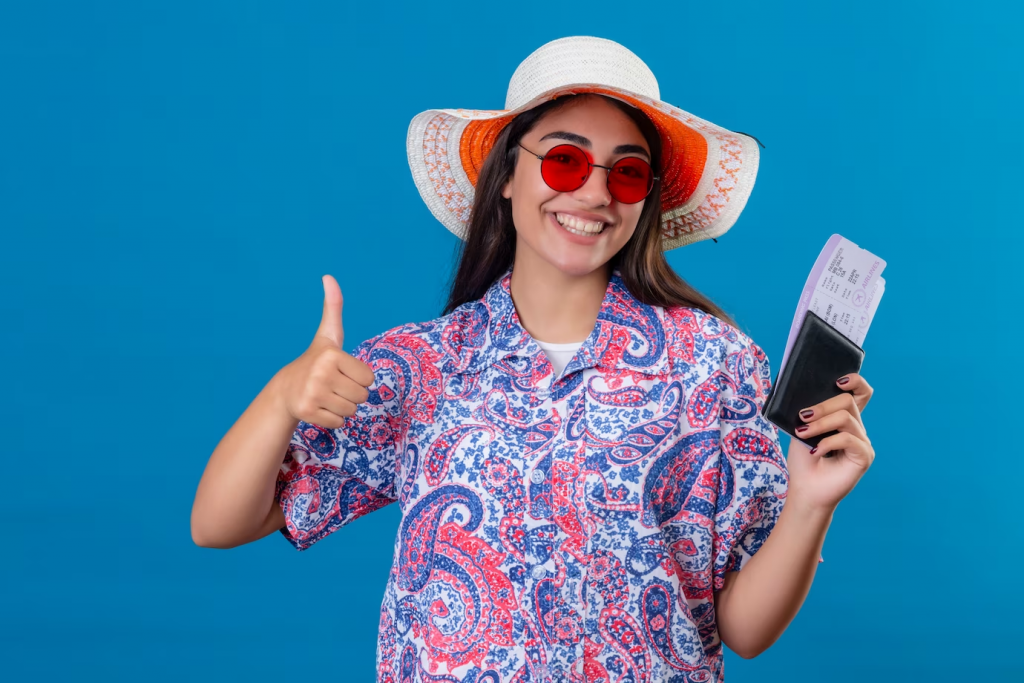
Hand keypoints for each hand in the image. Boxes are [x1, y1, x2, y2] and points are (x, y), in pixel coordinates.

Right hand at [273, 275, 375, 428]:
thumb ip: (333, 307)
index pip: (369, 378)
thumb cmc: (315, 360)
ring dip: (343, 406)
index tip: (341, 371)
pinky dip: (333, 419)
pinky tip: (320, 407)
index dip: (359, 377)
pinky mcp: (307, 413)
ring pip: (352, 411)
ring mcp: (312, 394)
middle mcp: (321, 374)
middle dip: (352, 393)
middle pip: (363, 396)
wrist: (286, 388)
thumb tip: (328, 276)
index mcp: (331, 354)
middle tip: (334, 385)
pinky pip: (339, 423)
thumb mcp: (328, 334)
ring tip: (327, 395)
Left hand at [785, 373, 875, 511]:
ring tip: (803, 433)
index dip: (856, 382)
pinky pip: (848, 439)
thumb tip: (804, 392)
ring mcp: (862, 442)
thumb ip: (808, 413)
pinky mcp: (864, 456)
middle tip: (803, 417)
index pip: (861, 393)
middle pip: (849, 402)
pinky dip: (828, 442)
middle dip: (823, 406)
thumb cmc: (803, 462)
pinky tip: (816, 451)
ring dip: (821, 423)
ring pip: (847, 418)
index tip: (839, 380)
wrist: (805, 490)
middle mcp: (856, 428)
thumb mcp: (801, 430)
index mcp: (843, 419)